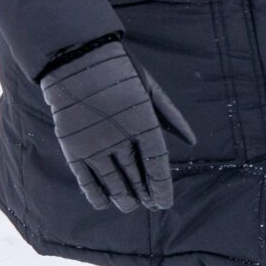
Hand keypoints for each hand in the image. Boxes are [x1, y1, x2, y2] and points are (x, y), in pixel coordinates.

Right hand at [39, 39, 196, 213]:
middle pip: (137, 178)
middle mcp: (120, 138)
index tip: (164, 202)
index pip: (157, 164)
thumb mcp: (150, 88)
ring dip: (125, 199)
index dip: (162, 187)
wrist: (74, 59)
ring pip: (114, 185)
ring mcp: (94, 146)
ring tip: (132, 206)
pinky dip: (97, 196)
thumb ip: (171, 116)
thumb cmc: (118, 71)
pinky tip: (106, 202)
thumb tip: (192, 142)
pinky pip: (87, 182)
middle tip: (151, 205)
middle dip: (145, 195)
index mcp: (143, 122)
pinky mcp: (73, 149)